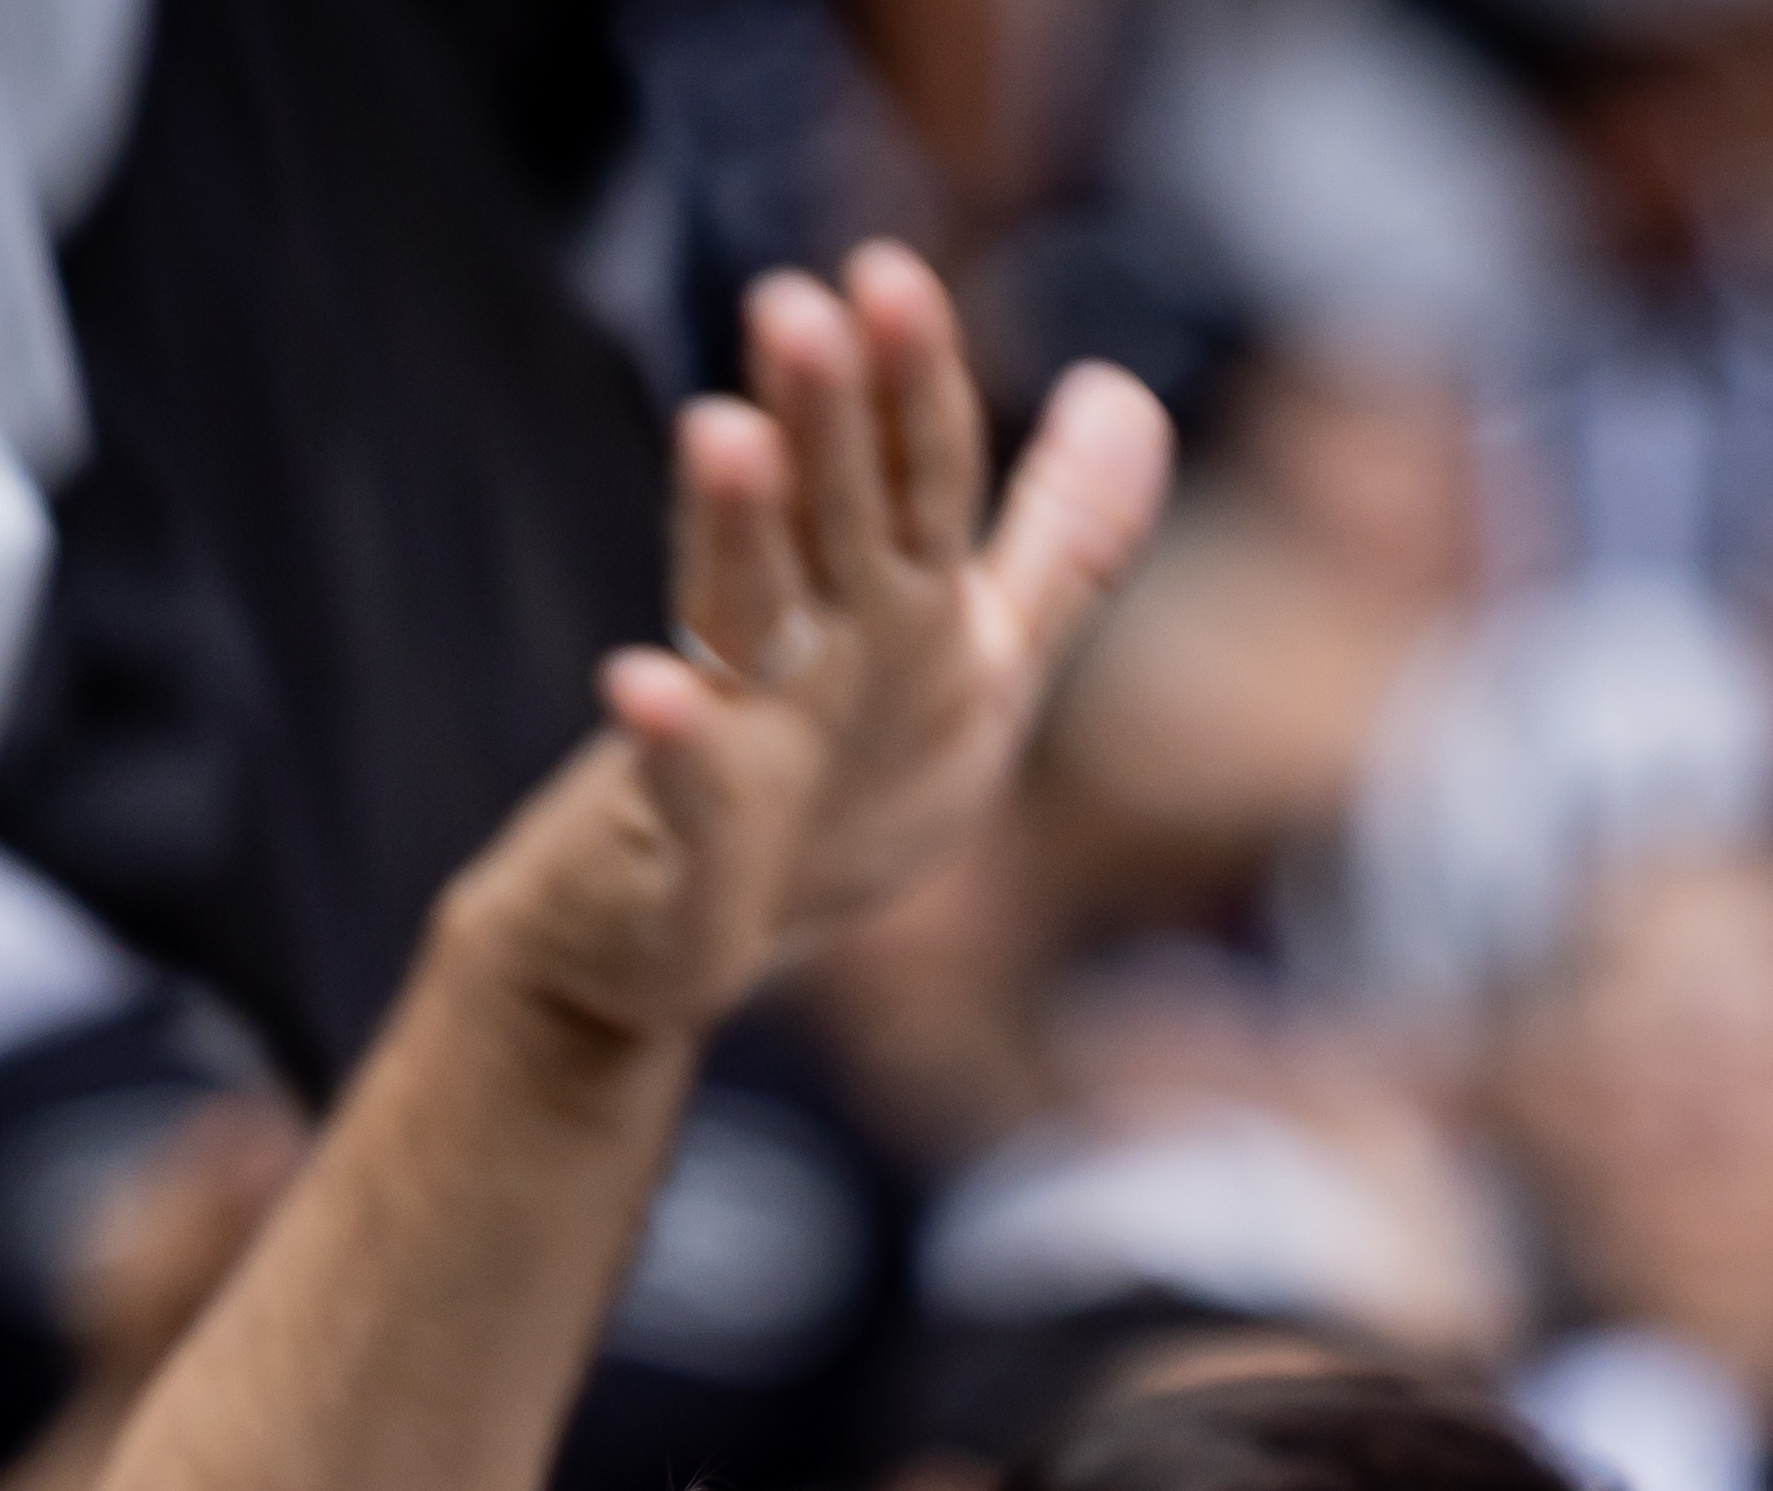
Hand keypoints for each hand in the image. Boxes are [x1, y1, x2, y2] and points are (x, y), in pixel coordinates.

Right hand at [466, 245, 1169, 1051]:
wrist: (680, 936)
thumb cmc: (836, 789)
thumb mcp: (978, 665)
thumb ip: (1058, 544)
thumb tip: (1129, 391)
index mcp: (887, 598)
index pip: (913, 471)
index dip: (909, 381)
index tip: (889, 274)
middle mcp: (805, 641)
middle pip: (822, 515)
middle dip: (818, 417)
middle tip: (796, 306)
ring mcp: (737, 733)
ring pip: (737, 615)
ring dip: (734, 529)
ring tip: (718, 434)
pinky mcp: (687, 838)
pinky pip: (683, 787)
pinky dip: (669, 743)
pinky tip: (643, 689)